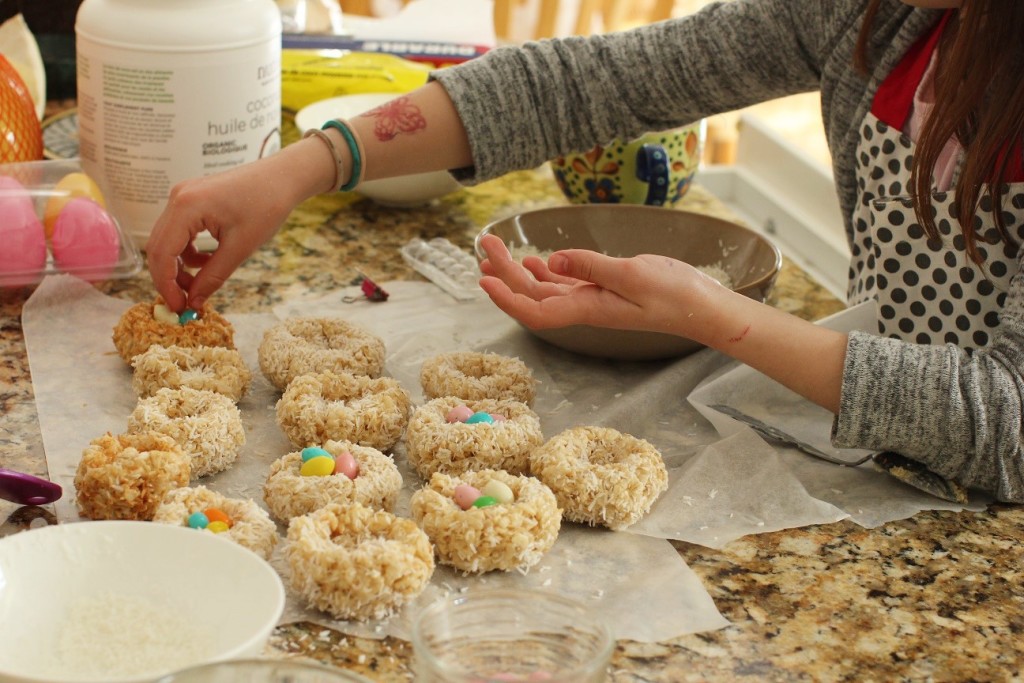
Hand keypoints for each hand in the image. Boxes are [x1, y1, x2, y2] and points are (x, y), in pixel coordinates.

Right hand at [146, 140, 331, 311]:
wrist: (282, 178)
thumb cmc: (266, 206)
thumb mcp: (240, 248)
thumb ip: (213, 276)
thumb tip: (194, 302)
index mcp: (186, 207)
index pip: (161, 254)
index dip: (166, 285)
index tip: (179, 308)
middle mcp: (177, 198)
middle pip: (158, 247)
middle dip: (169, 278)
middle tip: (185, 303)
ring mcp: (182, 196)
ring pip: (167, 240)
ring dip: (179, 266)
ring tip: (199, 285)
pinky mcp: (191, 200)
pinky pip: (179, 232)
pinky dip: (188, 252)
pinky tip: (207, 262)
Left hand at [476, 233, 727, 341]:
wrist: (700, 305)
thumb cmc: (673, 294)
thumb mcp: (631, 274)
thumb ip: (591, 266)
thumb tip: (552, 261)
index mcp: (587, 308)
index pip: (536, 312)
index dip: (507, 300)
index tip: (485, 281)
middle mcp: (583, 307)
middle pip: (532, 296)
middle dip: (504, 273)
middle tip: (485, 244)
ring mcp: (592, 299)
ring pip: (544, 289)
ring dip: (518, 272)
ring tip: (495, 251)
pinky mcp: (602, 290)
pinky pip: (564, 284)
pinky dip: (545, 272)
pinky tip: (534, 261)